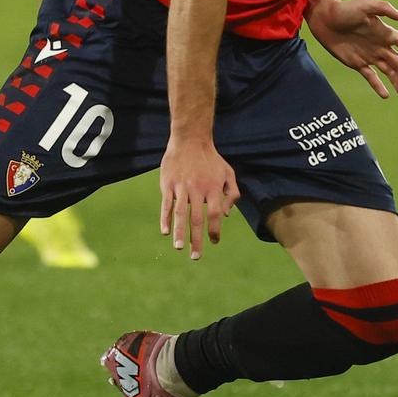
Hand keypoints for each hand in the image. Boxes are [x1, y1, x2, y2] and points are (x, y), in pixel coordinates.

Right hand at [158, 138, 238, 259]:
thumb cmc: (211, 159)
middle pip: (196, 219)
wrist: (190, 139)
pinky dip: (165, 218)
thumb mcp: (229, 173)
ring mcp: (181, 187)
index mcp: (214, 189)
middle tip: (195, 257)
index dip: (215, 230)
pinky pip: (166, 204)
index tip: (214, 241)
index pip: (214, 215)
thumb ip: (232, 194)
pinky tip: (165, 231)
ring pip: (180, 214)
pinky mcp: (168, 184)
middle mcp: (198, 190)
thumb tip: (226, 216)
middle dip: (196, 240)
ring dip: (179, 233)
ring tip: (179, 248)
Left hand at [307, 0, 397, 98]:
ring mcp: (370, 55)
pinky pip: (371, 77)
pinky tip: (385, 95)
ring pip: (389, 72)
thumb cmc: (344, 8)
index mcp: (386, 33)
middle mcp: (381, 46)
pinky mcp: (357, 63)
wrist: (323, 18)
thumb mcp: (365, 4)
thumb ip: (385, 8)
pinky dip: (379, 86)